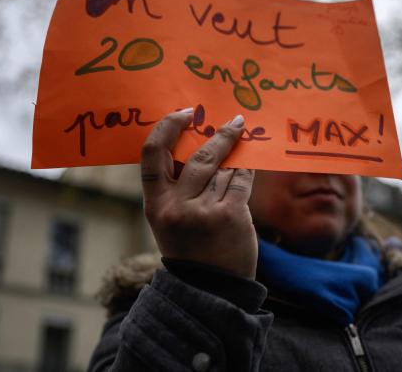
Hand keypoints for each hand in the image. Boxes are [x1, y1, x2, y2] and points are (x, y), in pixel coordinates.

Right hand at [140, 109, 256, 279]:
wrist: (210, 289)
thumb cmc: (189, 248)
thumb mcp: (168, 218)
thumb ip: (175, 185)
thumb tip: (196, 141)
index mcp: (155, 204)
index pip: (151, 154)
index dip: (167, 127)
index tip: (184, 113)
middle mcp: (177, 206)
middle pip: (198, 156)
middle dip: (220, 135)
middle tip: (235, 122)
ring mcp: (205, 211)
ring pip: (224, 168)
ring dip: (236, 159)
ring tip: (244, 154)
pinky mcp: (231, 215)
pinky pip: (241, 180)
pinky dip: (247, 170)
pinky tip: (250, 164)